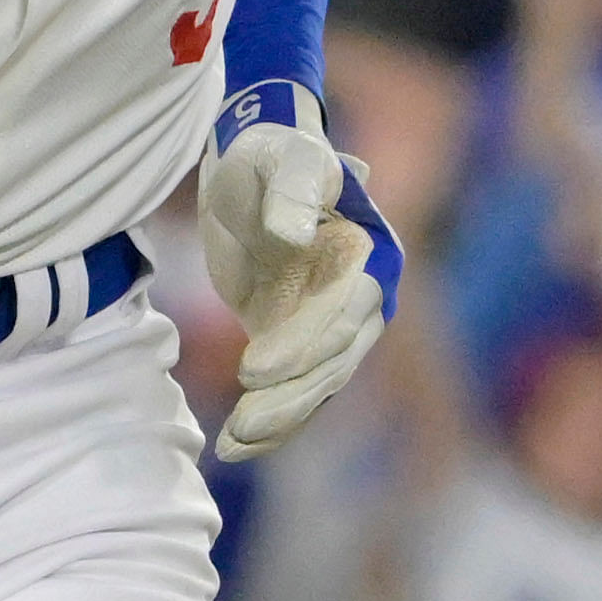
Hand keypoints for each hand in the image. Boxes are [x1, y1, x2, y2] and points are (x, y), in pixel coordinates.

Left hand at [192, 87, 397, 456]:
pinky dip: (269, 424)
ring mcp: (331, 325)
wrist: (251, 165)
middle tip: (242, 422)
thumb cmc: (272, 153)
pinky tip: (233, 448)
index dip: (302, 345)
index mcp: (370, 255)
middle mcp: (362, 298)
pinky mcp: (298, 343)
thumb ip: (293, 191)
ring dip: (278, 420)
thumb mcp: (282, 158)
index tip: (252, 370)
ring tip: (232, 444)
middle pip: (333, 361)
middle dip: (290, 396)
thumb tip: (295, 236)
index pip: (343, 314)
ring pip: (315, 387)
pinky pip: (294, 393)